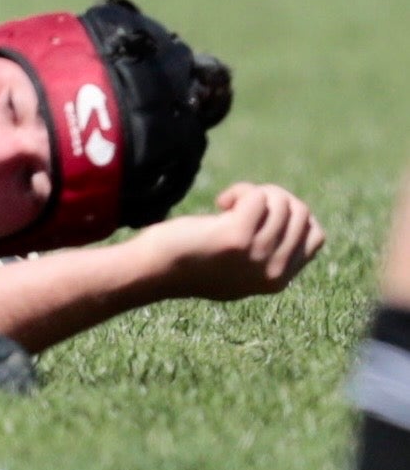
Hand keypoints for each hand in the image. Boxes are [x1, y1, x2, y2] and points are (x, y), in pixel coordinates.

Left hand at [146, 183, 324, 302]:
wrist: (154, 270)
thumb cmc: (192, 260)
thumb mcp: (242, 266)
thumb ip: (271, 252)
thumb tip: (300, 214)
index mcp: (280, 279)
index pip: (316, 234)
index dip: (292, 214)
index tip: (261, 214)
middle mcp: (275, 272)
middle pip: (301, 214)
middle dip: (274, 197)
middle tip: (243, 202)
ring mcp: (257, 255)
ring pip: (281, 203)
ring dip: (254, 192)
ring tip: (228, 203)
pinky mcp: (236, 238)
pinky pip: (257, 197)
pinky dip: (240, 191)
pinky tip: (220, 202)